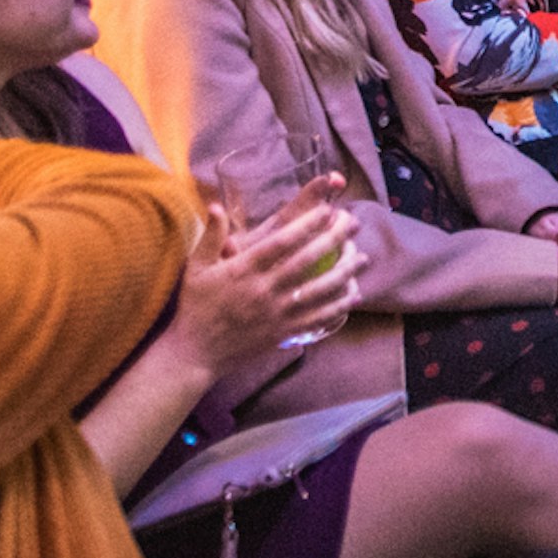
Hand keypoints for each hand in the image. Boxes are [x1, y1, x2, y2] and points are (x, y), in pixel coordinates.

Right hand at [174, 185, 360, 368]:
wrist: (195, 353)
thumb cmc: (195, 306)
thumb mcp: (197, 268)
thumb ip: (211, 236)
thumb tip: (217, 204)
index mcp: (244, 269)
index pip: (282, 241)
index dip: (307, 223)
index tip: (328, 210)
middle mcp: (264, 290)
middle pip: (308, 261)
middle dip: (335, 239)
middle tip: (355, 223)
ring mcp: (276, 313)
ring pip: (319, 290)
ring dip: (345, 272)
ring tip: (363, 257)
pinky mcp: (283, 333)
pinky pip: (317, 318)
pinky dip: (338, 306)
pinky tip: (353, 294)